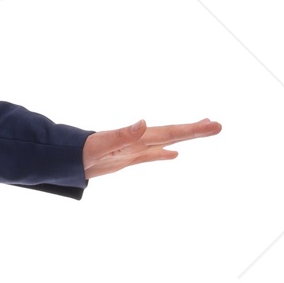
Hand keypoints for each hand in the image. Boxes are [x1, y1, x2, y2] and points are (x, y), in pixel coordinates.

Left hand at [82, 117, 220, 180]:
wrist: (65, 159)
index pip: (172, 132)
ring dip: (185, 138)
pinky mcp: (128, 158)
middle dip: (196, 131)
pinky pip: (152, 155)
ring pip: (167, 142)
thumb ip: (122, 135)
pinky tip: (174, 155)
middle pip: (174, 133)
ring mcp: (135, 149)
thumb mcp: (102, 145)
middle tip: (218, 126)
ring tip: (203, 130)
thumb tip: (144, 123)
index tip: (213, 124)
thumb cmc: (81, 152)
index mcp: (139, 137)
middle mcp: (140, 140)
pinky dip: (164, 154)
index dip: (193, 130)